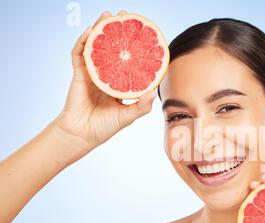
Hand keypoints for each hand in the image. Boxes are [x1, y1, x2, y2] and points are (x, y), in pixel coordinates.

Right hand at [54, 11, 155, 150]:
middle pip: (112, 48)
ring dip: (100, 29)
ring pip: (96, 47)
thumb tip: (154, 92)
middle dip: (118, 31)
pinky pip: (79, 55)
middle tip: (125, 16)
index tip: (143, 35)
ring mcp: (92, 74)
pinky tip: (91, 31)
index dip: (135, 48)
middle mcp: (106, 75)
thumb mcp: (128, 116)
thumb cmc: (105, 127)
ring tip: (108, 15)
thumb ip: (142, 106)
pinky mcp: (79, 75)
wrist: (82, 135)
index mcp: (119, 83)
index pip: (128, 61)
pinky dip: (83, 42)